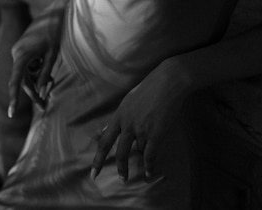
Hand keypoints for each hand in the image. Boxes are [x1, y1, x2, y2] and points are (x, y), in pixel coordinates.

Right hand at [8, 3, 63, 117]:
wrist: (54, 12)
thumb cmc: (55, 32)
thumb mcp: (52, 55)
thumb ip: (44, 74)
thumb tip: (39, 92)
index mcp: (22, 54)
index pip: (16, 80)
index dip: (14, 98)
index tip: (12, 112)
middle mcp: (16, 53)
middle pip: (22, 79)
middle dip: (33, 93)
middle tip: (44, 106)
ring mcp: (18, 50)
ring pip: (25, 73)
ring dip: (36, 81)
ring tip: (52, 82)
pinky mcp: (22, 49)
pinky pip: (27, 65)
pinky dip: (36, 70)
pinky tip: (47, 66)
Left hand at [91, 57, 190, 182]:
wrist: (168, 81)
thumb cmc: (149, 88)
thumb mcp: (128, 101)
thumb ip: (116, 119)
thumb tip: (101, 131)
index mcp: (119, 115)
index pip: (104, 141)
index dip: (98, 158)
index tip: (93, 173)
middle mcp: (127, 124)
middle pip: (119, 152)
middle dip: (120, 168)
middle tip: (122, 179)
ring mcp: (141, 129)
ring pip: (139, 150)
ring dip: (143, 154)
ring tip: (148, 162)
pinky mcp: (155, 133)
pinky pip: (150, 155)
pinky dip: (150, 166)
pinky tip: (150, 173)